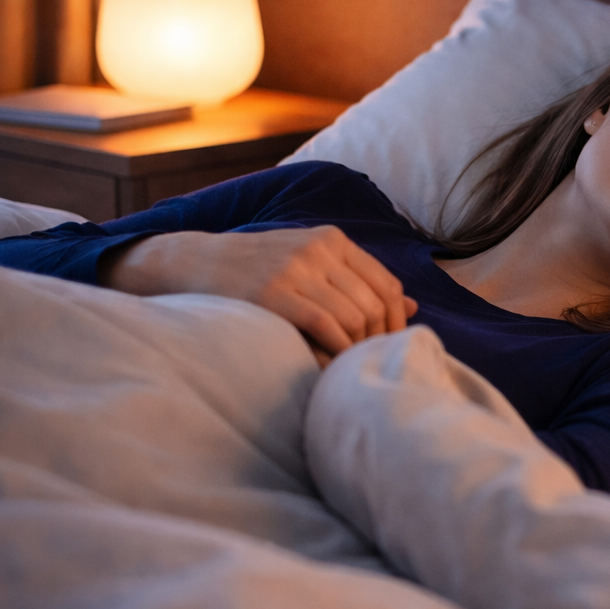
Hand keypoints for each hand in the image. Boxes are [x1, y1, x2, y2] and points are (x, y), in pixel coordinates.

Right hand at [103, 227, 417, 363]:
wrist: (195, 263)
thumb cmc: (258, 271)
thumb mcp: (310, 264)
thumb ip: (358, 282)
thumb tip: (414, 307)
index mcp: (334, 240)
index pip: (387, 285)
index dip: (397, 322)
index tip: (390, 348)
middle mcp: (321, 249)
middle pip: (375, 304)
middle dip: (379, 340)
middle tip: (370, 365)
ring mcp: (297, 268)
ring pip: (354, 317)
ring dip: (357, 349)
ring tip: (349, 368)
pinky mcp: (275, 292)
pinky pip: (325, 326)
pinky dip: (335, 351)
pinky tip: (330, 366)